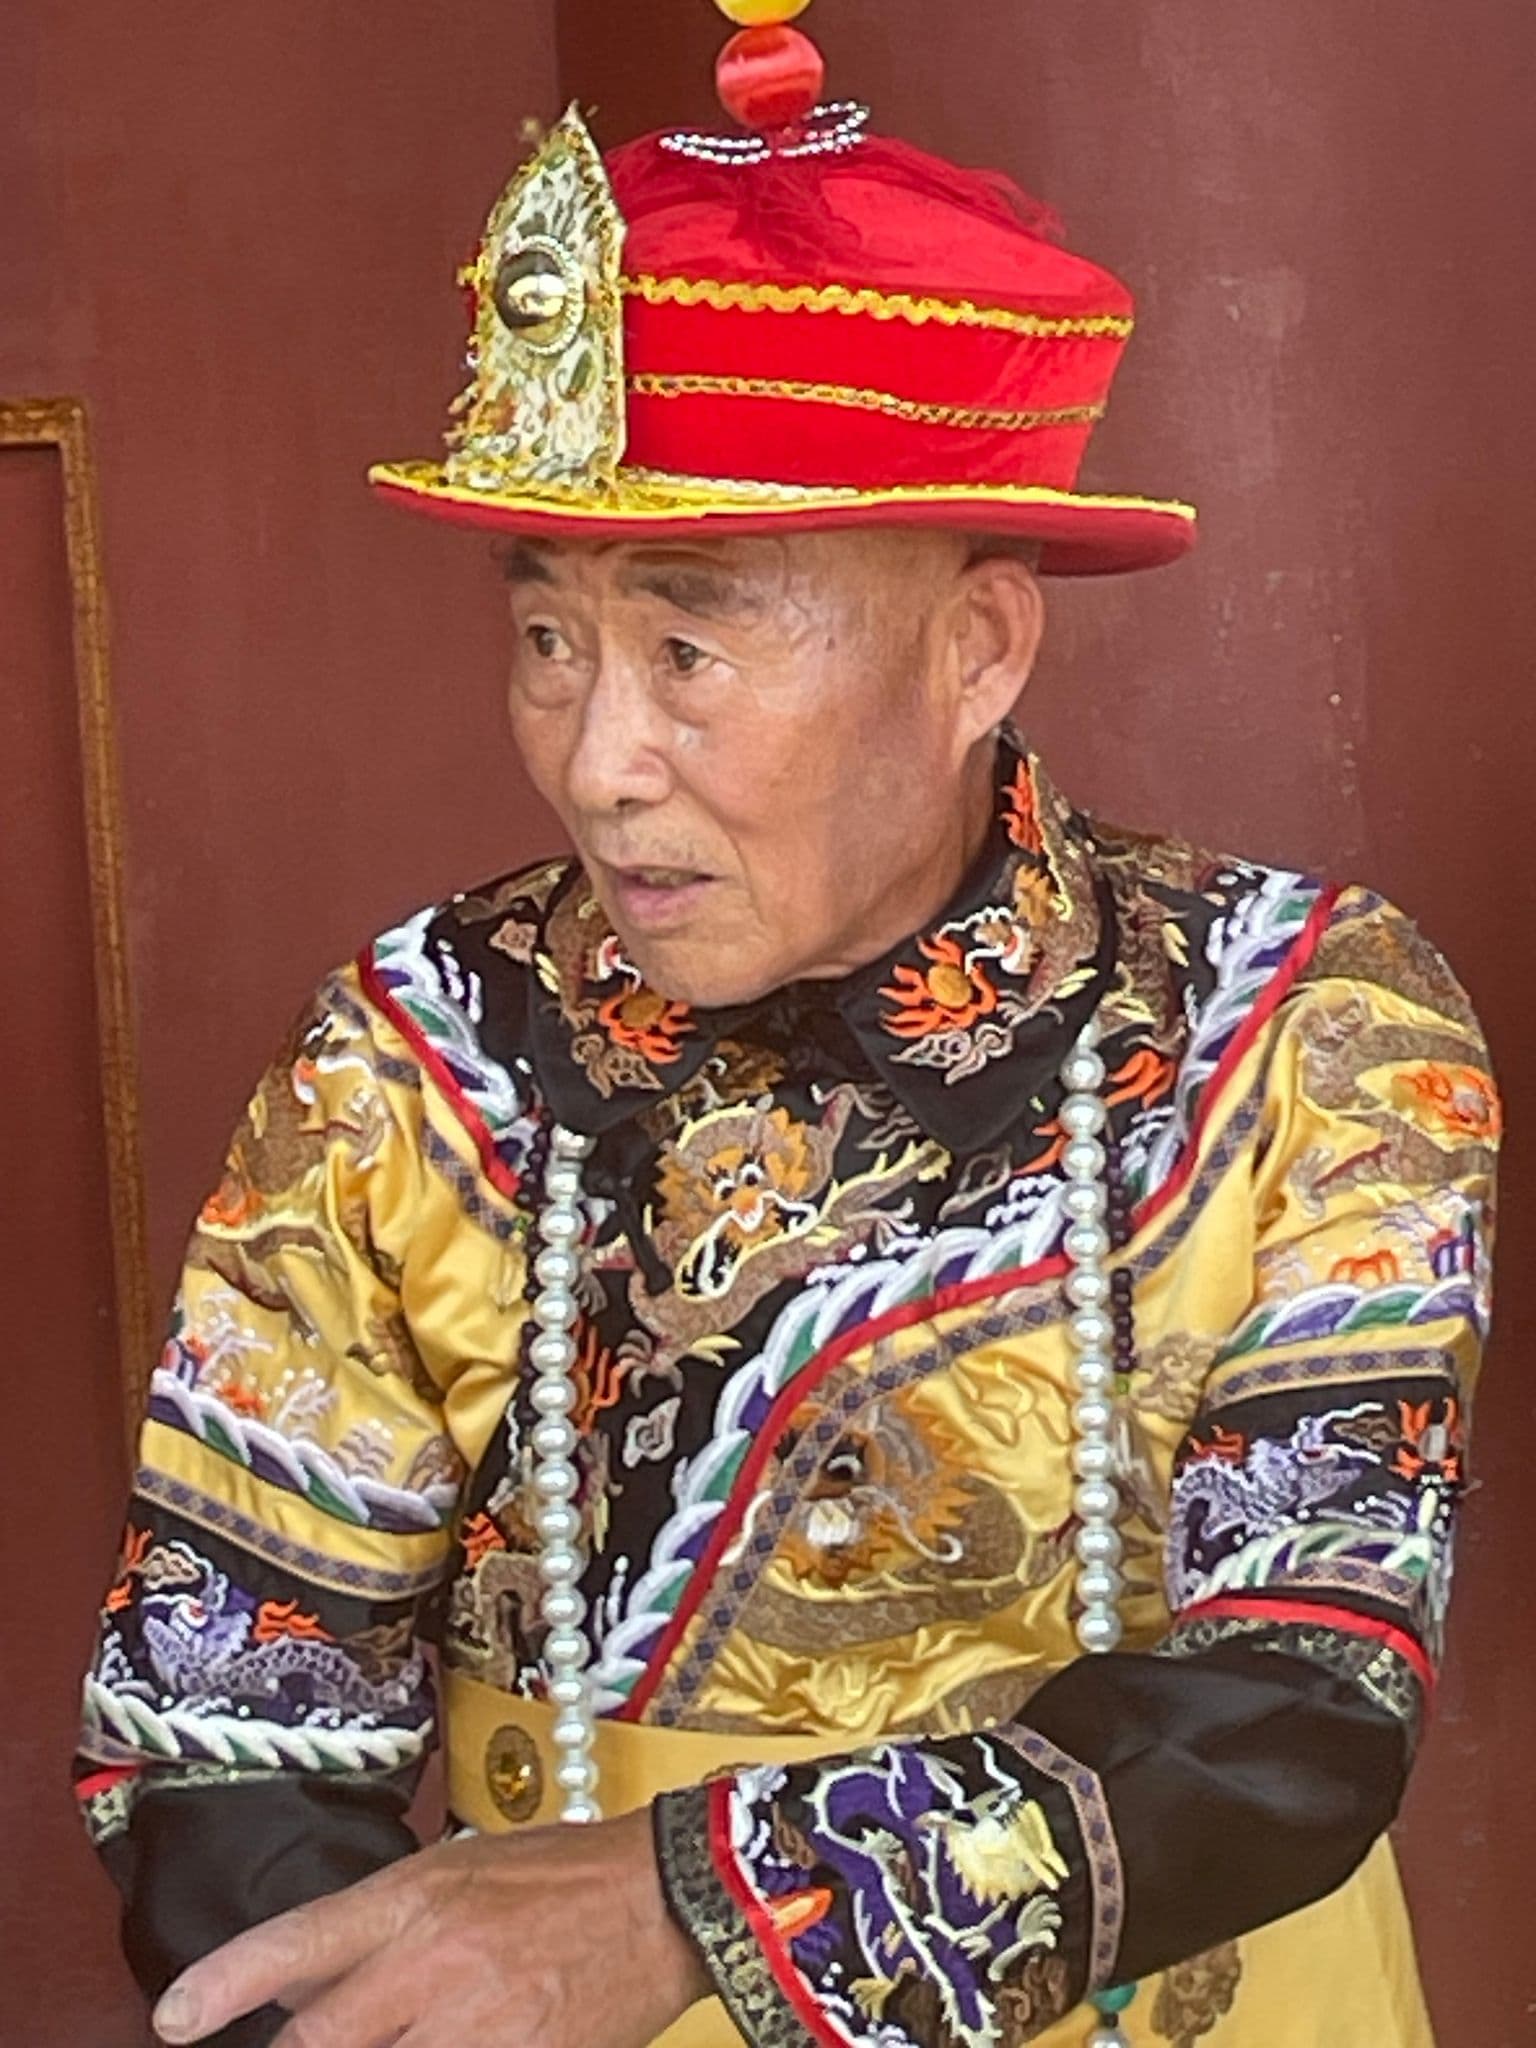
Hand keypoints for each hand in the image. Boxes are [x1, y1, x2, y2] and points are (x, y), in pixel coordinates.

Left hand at [150, 1805, 711, 2046]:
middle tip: (308, 2047)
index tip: (174, 2021)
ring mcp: (479, 2026)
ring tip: (398, 2037)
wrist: (666, 1897)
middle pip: (318, 2044)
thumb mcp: (458, 1870)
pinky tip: (441, 2047)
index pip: (297, 1942)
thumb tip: (301, 1982)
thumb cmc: (563, 1876)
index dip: (222, 1986)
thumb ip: (378, 1926)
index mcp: (417, 1896)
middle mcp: (434, 1962)